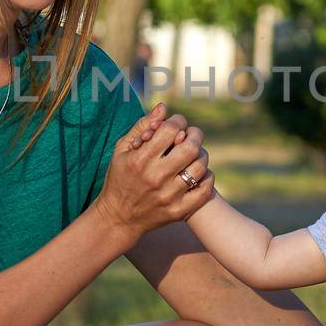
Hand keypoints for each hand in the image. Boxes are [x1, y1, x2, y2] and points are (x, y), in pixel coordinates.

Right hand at [91, 103, 214, 239]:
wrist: (118, 217)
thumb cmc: (119, 178)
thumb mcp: (122, 150)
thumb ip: (142, 126)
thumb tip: (163, 107)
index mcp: (140, 160)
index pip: (170, 130)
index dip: (178, 120)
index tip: (178, 122)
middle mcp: (156, 177)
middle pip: (190, 147)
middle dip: (195, 134)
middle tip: (192, 134)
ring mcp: (169, 196)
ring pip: (199, 167)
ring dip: (201, 155)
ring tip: (195, 153)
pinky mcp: (178, 211)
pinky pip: (204, 190)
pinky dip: (207, 178)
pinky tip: (199, 173)